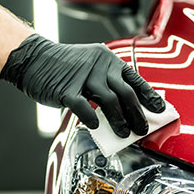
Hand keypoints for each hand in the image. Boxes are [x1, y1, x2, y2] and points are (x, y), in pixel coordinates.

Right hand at [1, 34, 165, 136]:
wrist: (33, 59)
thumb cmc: (63, 67)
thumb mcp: (90, 66)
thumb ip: (107, 83)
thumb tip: (126, 109)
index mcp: (107, 59)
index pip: (135, 79)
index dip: (149, 96)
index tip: (160, 109)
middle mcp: (99, 66)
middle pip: (126, 93)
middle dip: (137, 114)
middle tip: (142, 129)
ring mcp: (82, 77)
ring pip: (109, 102)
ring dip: (119, 121)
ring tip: (124, 134)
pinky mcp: (66, 90)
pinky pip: (84, 107)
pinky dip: (92, 118)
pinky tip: (96, 127)